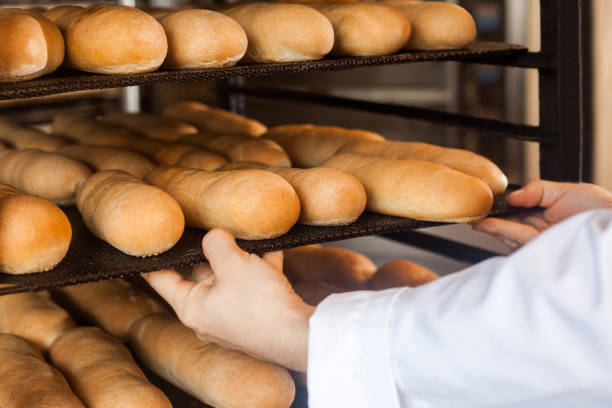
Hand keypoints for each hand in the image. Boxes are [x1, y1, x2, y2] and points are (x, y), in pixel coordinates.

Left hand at [143, 229, 314, 371]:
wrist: (301, 334)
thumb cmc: (260, 307)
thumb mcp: (232, 264)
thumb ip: (216, 243)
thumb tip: (214, 235)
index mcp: (192, 307)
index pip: (161, 278)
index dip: (155, 255)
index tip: (152, 237)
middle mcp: (209, 314)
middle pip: (201, 272)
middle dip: (212, 248)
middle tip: (215, 223)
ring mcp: (234, 316)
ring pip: (231, 276)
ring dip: (241, 255)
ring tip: (248, 232)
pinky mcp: (257, 314)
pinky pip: (254, 283)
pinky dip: (260, 265)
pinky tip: (271, 245)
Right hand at [474, 179, 611, 246]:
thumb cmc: (598, 209)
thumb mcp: (564, 190)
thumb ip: (536, 190)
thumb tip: (511, 197)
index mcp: (542, 217)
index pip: (514, 214)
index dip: (497, 211)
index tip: (481, 207)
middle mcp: (539, 231)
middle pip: (507, 227)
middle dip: (489, 221)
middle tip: (473, 216)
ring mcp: (540, 242)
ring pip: (509, 234)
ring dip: (492, 227)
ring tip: (476, 221)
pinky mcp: (542, 250)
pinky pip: (519, 239)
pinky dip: (503, 231)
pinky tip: (488, 225)